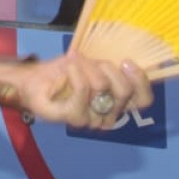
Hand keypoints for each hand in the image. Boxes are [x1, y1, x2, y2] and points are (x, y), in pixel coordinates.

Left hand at [17, 54, 152, 128]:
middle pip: (125, 91)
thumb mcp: (94, 65)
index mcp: (117, 104)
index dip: (141, 81)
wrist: (35, 80)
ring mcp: (90, 119)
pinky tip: (69, 67)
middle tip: (95, 62)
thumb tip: (130, 59)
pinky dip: (76, 73)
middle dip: (109, 68)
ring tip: (77, 63)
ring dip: (89, 67)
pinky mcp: (72, 117)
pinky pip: (83, 90)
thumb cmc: (66, 72)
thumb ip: (114, 67)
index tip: (127, 61)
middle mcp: (107, 116)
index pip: (143, 100)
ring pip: (102, 87)